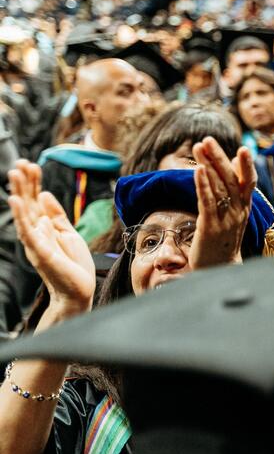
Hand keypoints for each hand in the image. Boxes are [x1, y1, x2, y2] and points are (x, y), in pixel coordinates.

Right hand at [6, 161, 93, 313]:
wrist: (78, 291)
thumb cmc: (73, 264)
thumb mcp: (68, 233)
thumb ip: (56, 215)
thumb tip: (45, 194)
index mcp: (44, 227)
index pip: (35, 200)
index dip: (34, 182)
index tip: (32, 164)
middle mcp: (36, 232)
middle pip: (27, 203)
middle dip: (24, 182)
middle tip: (20, 162)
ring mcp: (35, 242)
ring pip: (24, 213)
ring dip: (19, 193)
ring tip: (15, 174)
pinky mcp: (39, 252)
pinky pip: (27, 232)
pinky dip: (21, 216)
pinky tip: (16, 202)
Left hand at [189, 137, 254, 267]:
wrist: (220, 272)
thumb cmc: (223, 244)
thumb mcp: (231, 218)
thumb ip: (232, 195)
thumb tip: (233, 167)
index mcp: (244, 209)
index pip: (248, 183)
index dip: (247, 166)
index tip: (244, 148)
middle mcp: (238, 212)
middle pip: (231, 180)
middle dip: (219, 158)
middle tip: (207, 139)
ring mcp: (226, 220)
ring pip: (218, 187)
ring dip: (208, 164)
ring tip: (198, 147)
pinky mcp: (211, 227)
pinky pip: (208, 202)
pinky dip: (203, 185)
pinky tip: (198, 170)